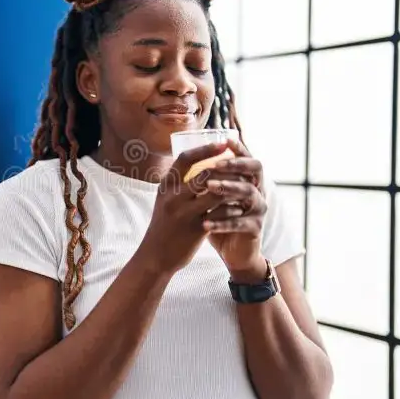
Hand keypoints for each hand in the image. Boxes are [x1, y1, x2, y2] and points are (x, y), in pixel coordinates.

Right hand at [136, 141, 247, 274]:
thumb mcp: (164, 200)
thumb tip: (197, 162)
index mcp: (165, 186)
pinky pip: (220, 214)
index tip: (221, 142)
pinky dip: (232, 208)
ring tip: (244, 184)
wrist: (156, 255)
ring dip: (232, 187)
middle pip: (204, 174)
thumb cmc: (163, 224)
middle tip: (241, 163)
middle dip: (226, 167)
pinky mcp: (196, 230)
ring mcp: (185, 214)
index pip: (185, 159)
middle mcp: (173, 198)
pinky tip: (240, 206)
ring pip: (216, 193)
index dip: (204, 149)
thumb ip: (178, 183)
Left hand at [202, 139, 267, 272]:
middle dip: (235, 164)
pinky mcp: (255, 228)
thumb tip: (182, 155)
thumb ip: (204, 179)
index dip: (238, 148)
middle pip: (255, 168)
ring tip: (209, 188)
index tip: (224, 140)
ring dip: (227, 188)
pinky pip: (239, 222)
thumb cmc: (218, 219)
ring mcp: (259, 208)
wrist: (231, 251)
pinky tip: (204, 223)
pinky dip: (221, 222)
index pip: (247, 157)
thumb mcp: (210, 197)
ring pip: (247, 192)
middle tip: (215, 164)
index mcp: (247, 179)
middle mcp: (257, 189)